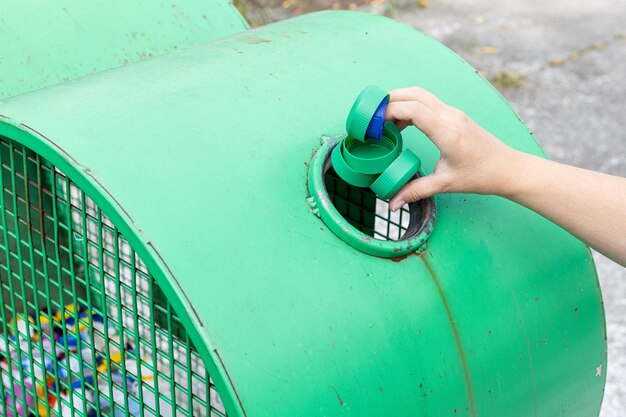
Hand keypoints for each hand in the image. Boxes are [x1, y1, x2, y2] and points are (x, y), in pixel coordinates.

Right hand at [384, 87, 522, 210]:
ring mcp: (453, 113)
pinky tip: (403, 124)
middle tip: (372, 115)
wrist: (507, 168)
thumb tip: (392, 203)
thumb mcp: (445, 184)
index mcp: (447, 131)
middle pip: (414, 94)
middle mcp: (450, 116)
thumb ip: (416, 191)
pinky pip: (428, 103)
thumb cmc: (481, 175)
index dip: (390, 111)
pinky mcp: (455, 115)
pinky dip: (411, 107)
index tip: (374, 123)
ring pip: (421, 95)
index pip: (414, 109)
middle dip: (390, 100)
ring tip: (384, 120)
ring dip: (401, 101)